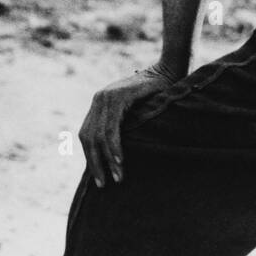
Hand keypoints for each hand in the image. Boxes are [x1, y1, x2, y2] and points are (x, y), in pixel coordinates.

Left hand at [79, 63, 181, 187]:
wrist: (168, 70)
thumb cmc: (155, 93)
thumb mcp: (134, 109)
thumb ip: (123, 123)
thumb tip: (117, 154)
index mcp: (99, 103)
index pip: (87, 134)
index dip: (90, 156)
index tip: (98, 177)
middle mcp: (99, 99)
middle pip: (88, 137)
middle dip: (94, 163)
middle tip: (103, 185)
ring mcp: (108, 96)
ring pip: (99, 135)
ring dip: (107, 160)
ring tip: (117, 178)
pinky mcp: (120, 97)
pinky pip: (113, 128)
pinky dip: (115, 147)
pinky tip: (120, 161)